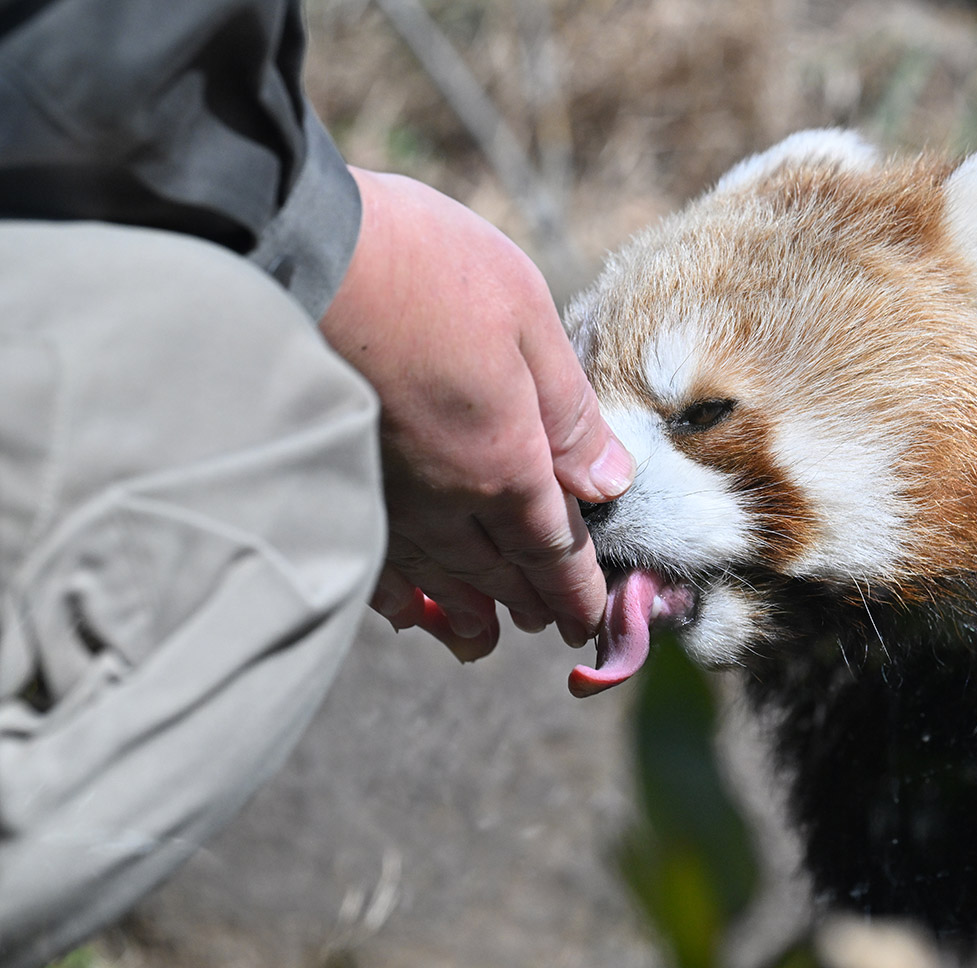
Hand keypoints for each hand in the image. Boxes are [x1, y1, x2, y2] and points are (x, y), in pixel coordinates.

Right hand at [320, 167, 631, 659]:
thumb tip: (611, 483)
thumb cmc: (425, 272)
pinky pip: (372, 561)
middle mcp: (445, 502)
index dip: (575, 591)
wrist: (297, 252)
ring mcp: (384, 499)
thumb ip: (569, 412)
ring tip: (480, 639)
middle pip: (498, 571)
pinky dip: (392, 594)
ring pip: (435, 577)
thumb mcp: (526, 320)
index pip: (552, 549)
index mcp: (506, 466)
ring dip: (464, 610)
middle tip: (550, 627)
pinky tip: (398, 611)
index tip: (590, 624)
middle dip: (529, 602)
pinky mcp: (335, 482)